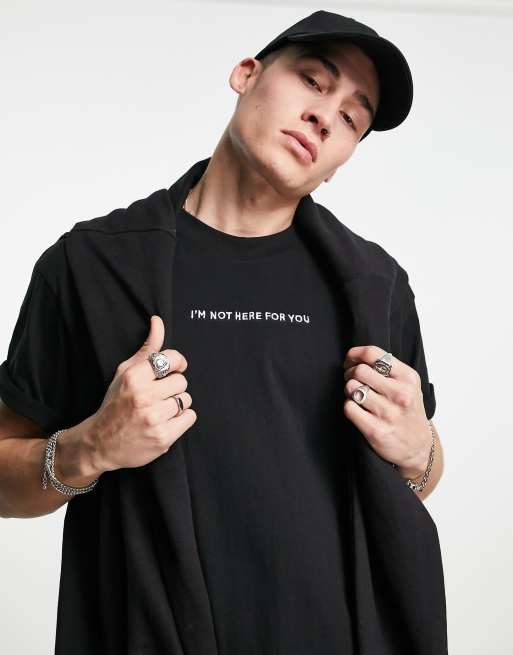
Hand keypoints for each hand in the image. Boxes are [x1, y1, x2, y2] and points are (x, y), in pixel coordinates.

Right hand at [89, 315, 196, 473]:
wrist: (100, 444)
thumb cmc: (115, 404)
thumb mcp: (126, 372)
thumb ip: (147, 348)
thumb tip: (158, 321)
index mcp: (134, 377)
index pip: (172, 359)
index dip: (176, 364)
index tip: (171, 371)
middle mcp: (143, 396)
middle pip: (182, 382)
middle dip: (173, 388)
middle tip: (158, 396)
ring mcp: (154, 418)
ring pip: (186, 400)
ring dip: (176, 405)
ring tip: (158, 411)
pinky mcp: (163, 437)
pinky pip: (190, 417)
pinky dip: (181, 420)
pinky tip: (164, 423)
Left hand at [342, 345, 430, 478]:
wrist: (418, 447)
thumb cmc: (408, 411)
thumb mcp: (408, 385)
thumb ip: (388, 369)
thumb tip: (355, 357)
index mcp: (408, 378)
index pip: (374, 354)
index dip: (355, 355)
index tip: (350, 361)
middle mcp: (400, 394)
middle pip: (360, 370)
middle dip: (350, 373)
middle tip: (352, 380)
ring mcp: (388, 413)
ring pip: (352, 388)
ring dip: (349, 391)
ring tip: (357, 396)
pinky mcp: (376, 430)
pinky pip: (349, 408)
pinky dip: (349, 406)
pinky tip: (358, 410)